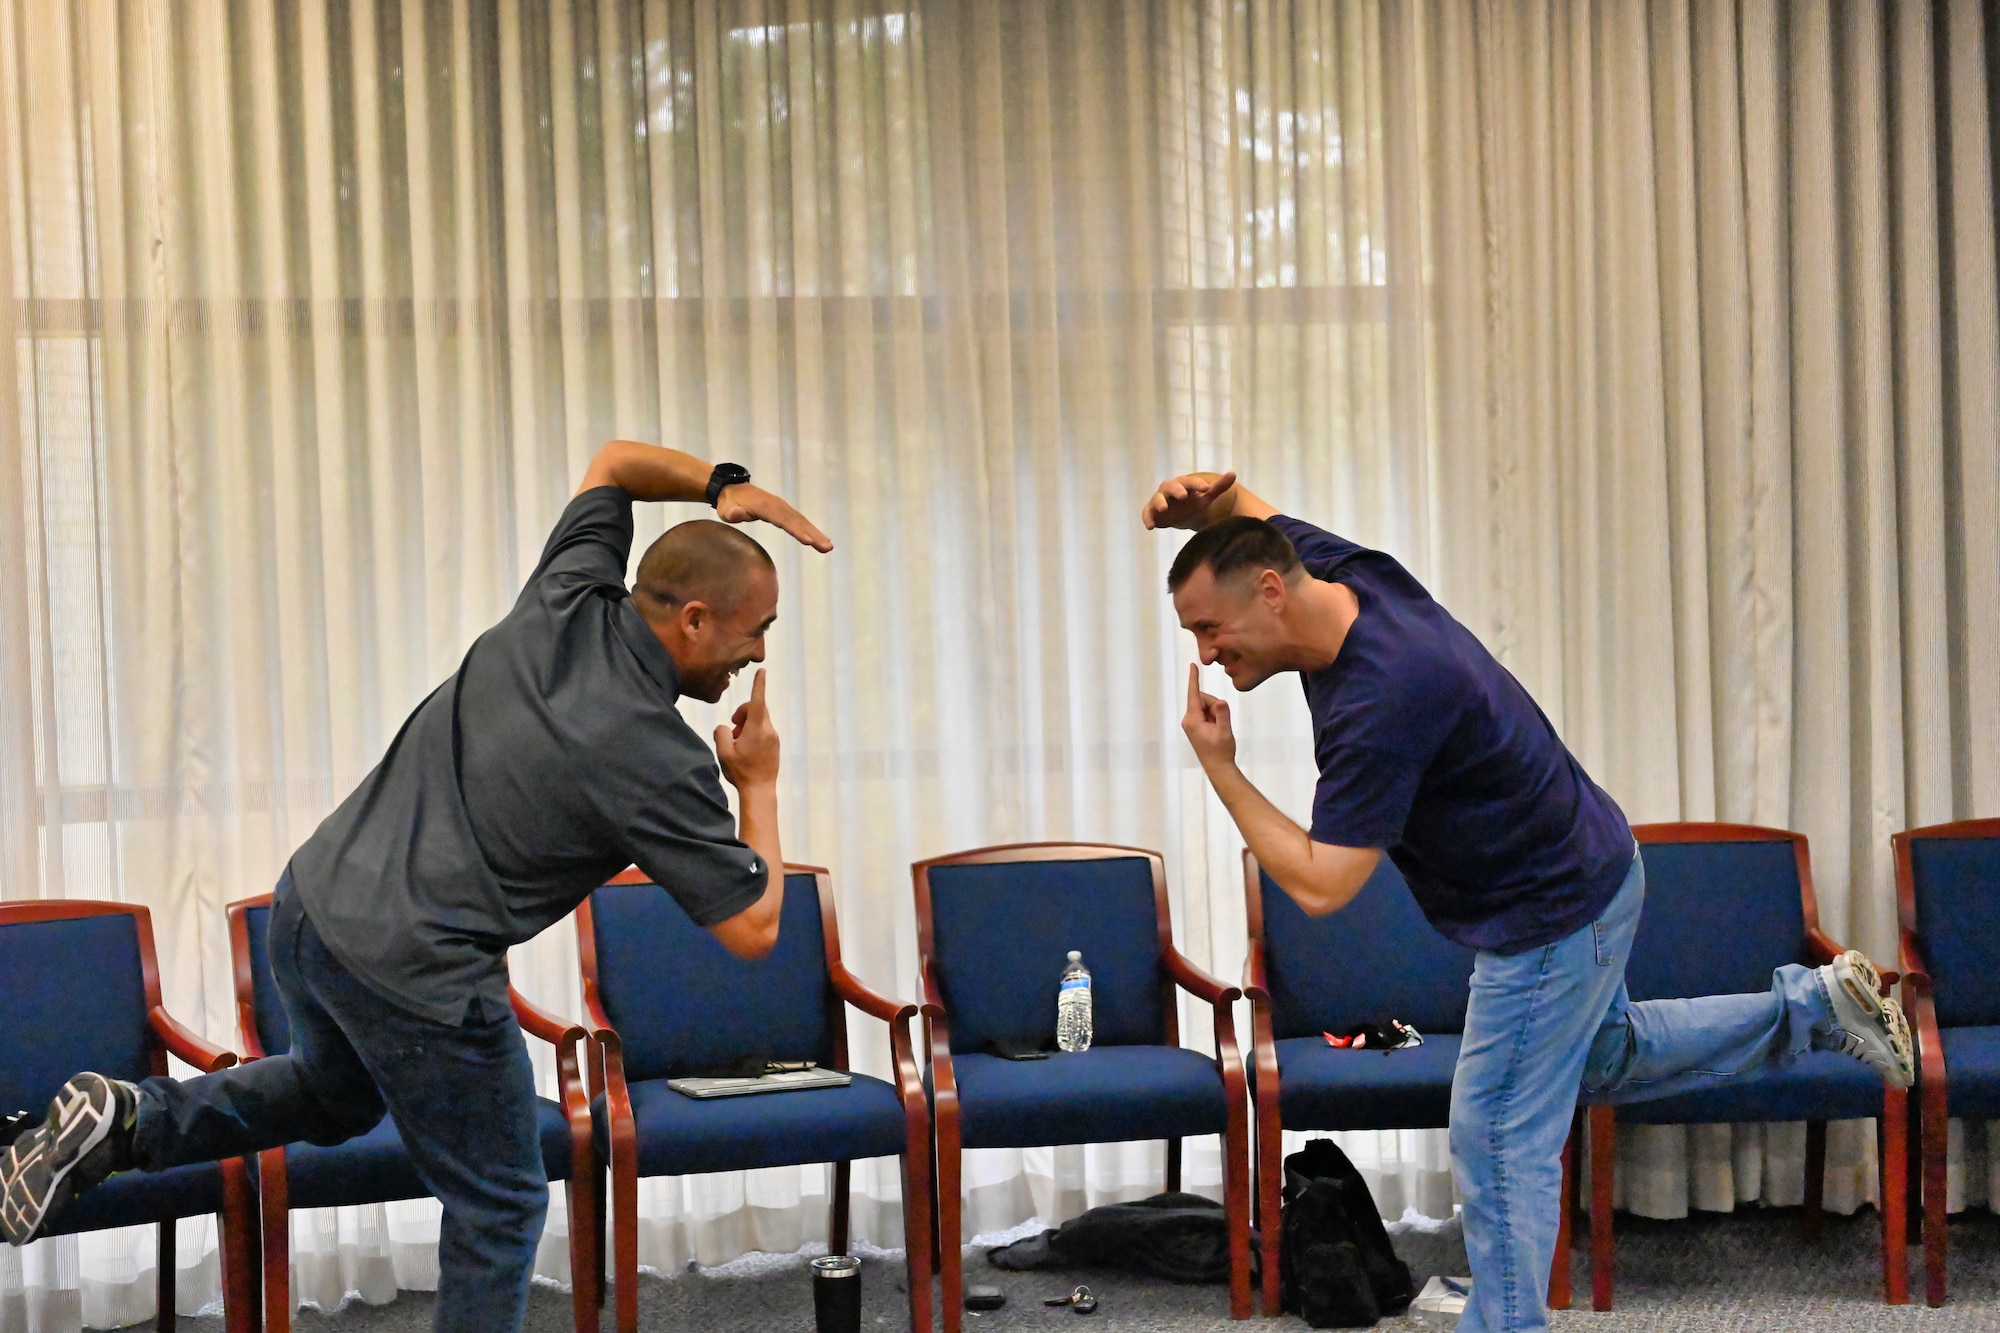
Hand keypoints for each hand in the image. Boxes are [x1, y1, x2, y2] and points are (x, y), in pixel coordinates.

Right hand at [714, 669, 780, 788]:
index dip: (759, 684)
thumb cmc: (741, 772)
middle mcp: (768, 730)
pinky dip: (753, 732)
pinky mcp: (775, 744)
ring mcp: (774, 737)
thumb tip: (725, 727)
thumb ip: (721, 733)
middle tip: (733, 729)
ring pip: (759, 720)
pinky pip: (763, 730)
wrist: (760, 790)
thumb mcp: (723, 752)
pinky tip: (746, 749)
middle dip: (742, 713)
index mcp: (756, 729)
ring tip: (738, 743)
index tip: (762, 671)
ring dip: (747, 725)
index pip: (757, 700)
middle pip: (756, 709)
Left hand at [715, 483, 833, 551]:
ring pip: (801, 521)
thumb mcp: (726, 509)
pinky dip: (810, 529)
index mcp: (765, 507)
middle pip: (798, 521)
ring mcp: (782, 508)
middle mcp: (778, 506)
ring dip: (816, 533)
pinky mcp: (784, 511)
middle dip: (813, 534)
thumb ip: (733, 512)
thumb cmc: (728, 504)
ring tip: (828, 547)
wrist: (731, 490)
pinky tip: (819, 539)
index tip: (808, 541)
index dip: (796, 530)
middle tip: (827, 547)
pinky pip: (799, 521)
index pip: (783, 520)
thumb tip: (735, 513)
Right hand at [1142, 471, 1238, 529]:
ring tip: (1164, 508)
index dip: (1197, 484)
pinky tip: (1150, 527)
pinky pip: (1147, 513)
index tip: (1206, 489)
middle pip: (1171, 487)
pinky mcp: (1152, 512)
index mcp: (1184, 484)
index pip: (1190, 482)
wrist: (1179, 514)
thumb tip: (1233, 473)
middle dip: (1176, 490)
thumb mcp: (1206, 496)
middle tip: (1183, 495)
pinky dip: (1147, 518)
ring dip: (1160, 502)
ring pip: (1158, 499)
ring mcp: (1160, 500)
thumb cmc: (1193, 503)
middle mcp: (1170, 489)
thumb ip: (1219, 486)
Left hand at [1181, 663, 1235, 768]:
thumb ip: (1223, 715)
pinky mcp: (1195, 725)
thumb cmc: (1221, 751)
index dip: (1194, 679)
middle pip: (1202, 698)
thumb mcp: (1224, 732)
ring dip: (1215, 712)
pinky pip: (1206, 712)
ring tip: (1218, 728)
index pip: (1193, 694)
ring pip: (1206, 705)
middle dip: (1214, 705)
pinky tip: (1216, 728)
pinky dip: (1214, 716)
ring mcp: (1191, 722)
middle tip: (1220, 722)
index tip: (1193, 665)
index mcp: (1192, 720)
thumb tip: (1220, 701)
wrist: (1218, 767)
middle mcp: (1188, 719)